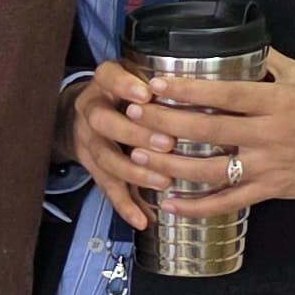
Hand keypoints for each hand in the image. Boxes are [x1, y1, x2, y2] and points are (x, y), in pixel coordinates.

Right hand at [66, 65, 168, 233]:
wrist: (86, 113)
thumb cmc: (125, 93)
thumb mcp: (136, 75)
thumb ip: (162, 81)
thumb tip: (208, 89)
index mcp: (104, 83)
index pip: (107, 77)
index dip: (124, 86)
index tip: (147, 94)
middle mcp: (91, 110)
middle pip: (103, 121)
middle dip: (134, 134)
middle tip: (167, 143)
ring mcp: (88, 140)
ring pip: (104, 158)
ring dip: (133, 172)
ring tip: (162, 182)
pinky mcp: (91, 166)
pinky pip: (105, 186)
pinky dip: (124, 205)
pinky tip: (142, 219)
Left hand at [110, 51, 294, 222]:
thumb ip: (268, 62)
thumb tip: (234, 42)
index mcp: (277, 102)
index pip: (225, 95)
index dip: (188, 90)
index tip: (155, 84)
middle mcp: (270, 135)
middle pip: (208, 131)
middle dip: (165, 124)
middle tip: (131, 115)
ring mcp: (269, 166)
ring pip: (211, 169)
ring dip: (171, 164)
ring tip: (137, 155)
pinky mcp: (271, 190)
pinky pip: (229, 202)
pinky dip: (197, 206)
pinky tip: (169, 203)